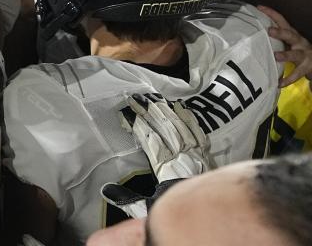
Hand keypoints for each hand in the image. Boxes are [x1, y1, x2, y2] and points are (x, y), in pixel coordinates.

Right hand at [100, 95, 213, 218]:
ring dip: (167, 111)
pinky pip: (197, 132)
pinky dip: (189, 118)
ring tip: (154, 98)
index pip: (151, 140)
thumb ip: (128, 199)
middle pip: (166, 128)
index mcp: (166, 167)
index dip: (139, 125)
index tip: (128, 113)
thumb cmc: (175, 207)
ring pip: (181, 127)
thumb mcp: (148, 207)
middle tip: (138, 99)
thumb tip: (107, 190)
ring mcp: (196, 154)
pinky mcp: (206, 154)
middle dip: (150, 112)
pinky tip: (181, 108)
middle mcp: (183, 157)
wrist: (206, 214)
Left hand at [258, 5, 311, 86]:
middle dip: (281, 33)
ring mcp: (304, 55)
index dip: (272, 13)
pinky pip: (296, 74)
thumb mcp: (287, 40)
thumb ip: (274, 35)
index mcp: (292, 33)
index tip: (259, 7)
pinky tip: (279, 83)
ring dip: (286, 55)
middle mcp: (299, 42)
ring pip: (295, 55)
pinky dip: (288, 79)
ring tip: (276, 56)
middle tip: (270, 30)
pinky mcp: (306, 68)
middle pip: (290, 35)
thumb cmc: (295, 49)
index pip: (282, 20)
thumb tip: (250, 28)